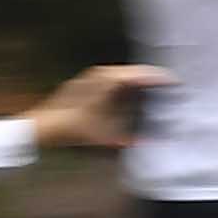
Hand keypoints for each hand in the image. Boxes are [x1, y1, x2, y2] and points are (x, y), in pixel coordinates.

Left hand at [32, 64, 164, 151]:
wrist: (41, 126)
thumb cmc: (72, 129)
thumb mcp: (103, 136)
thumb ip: (127, 139)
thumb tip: (149, 144)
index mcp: (107, 80)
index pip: (139, 75)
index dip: (158, 78)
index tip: (175, 81)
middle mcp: (100, 74)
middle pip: (131, 73)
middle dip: (149, 79)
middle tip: (169, 85)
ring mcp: (90, 77)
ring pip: (120, 76)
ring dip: (136, 82)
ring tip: (154, 89)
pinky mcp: (83, 84)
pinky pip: (110, 81)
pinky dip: (122, 87)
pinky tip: (129, 96)